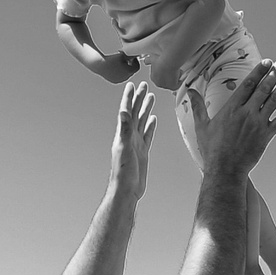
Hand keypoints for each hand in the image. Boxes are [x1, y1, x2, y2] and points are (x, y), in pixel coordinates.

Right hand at [98, 51, 141, 83]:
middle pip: (132, 71)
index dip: (135, 61)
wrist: (98, 64)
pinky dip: (120, 72)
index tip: (131, 57)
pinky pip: (121, 77)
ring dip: (125, 69)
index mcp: (128, 71)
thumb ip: (131, 55)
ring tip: (119, 63)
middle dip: (130, 65)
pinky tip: (115, 67)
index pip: (137, 67)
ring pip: (126, 74)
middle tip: (125, 59)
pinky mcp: (115, 81)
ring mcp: (120, 80)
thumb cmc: (111, 58)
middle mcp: (125, 78)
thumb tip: (139, 53)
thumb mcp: (122, 55)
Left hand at [109, 80, 156, 201]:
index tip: (131, 84)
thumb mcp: (124, 148)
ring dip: (145, 109)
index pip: (126, 111)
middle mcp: (129, 136)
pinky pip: (147, 134)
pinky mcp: (142, 151)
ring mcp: (136, 143)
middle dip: (139, 98)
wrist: (127, 190)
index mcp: (123, 134)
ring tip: (150, 97)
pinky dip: (150, 125)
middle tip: (143, 85)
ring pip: (142, 121)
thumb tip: (123, 111)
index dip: (128, 97)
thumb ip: (124, 130)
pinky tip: (152, 119)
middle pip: (135, 112)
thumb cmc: (123, 172)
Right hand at [198, 58, 275, 180]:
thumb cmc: (212, 149)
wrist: (224, 170)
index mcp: (232, 109)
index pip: (248, 85)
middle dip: (275, 73)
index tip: (267, 62)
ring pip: (275, 100)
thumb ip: (198, 106)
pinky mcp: (266, 135)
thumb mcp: (202, 126)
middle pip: (264, 88)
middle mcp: (247, 113)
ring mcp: (258, 124)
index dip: (259, 71)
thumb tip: (189, 90)